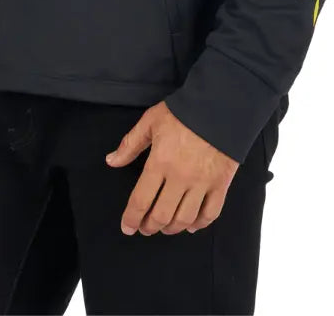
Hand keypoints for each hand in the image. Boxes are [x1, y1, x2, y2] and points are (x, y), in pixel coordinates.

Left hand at [105, 101, 238, 235]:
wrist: (219, 105)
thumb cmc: (182, 112)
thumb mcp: (151, 122)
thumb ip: (130, 144)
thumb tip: (111, 161)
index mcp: (160, 162)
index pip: (141, 200)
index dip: (131, 218)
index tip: (127, 228)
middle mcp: (180, 178)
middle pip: (162, 215)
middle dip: (149, 226)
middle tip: (145, 228)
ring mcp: (202, 183)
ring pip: (184, 219)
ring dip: (172, 228)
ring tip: (165, 227)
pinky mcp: (221, 184)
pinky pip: (211, 213)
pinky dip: (200, 224)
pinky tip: (192, 225)